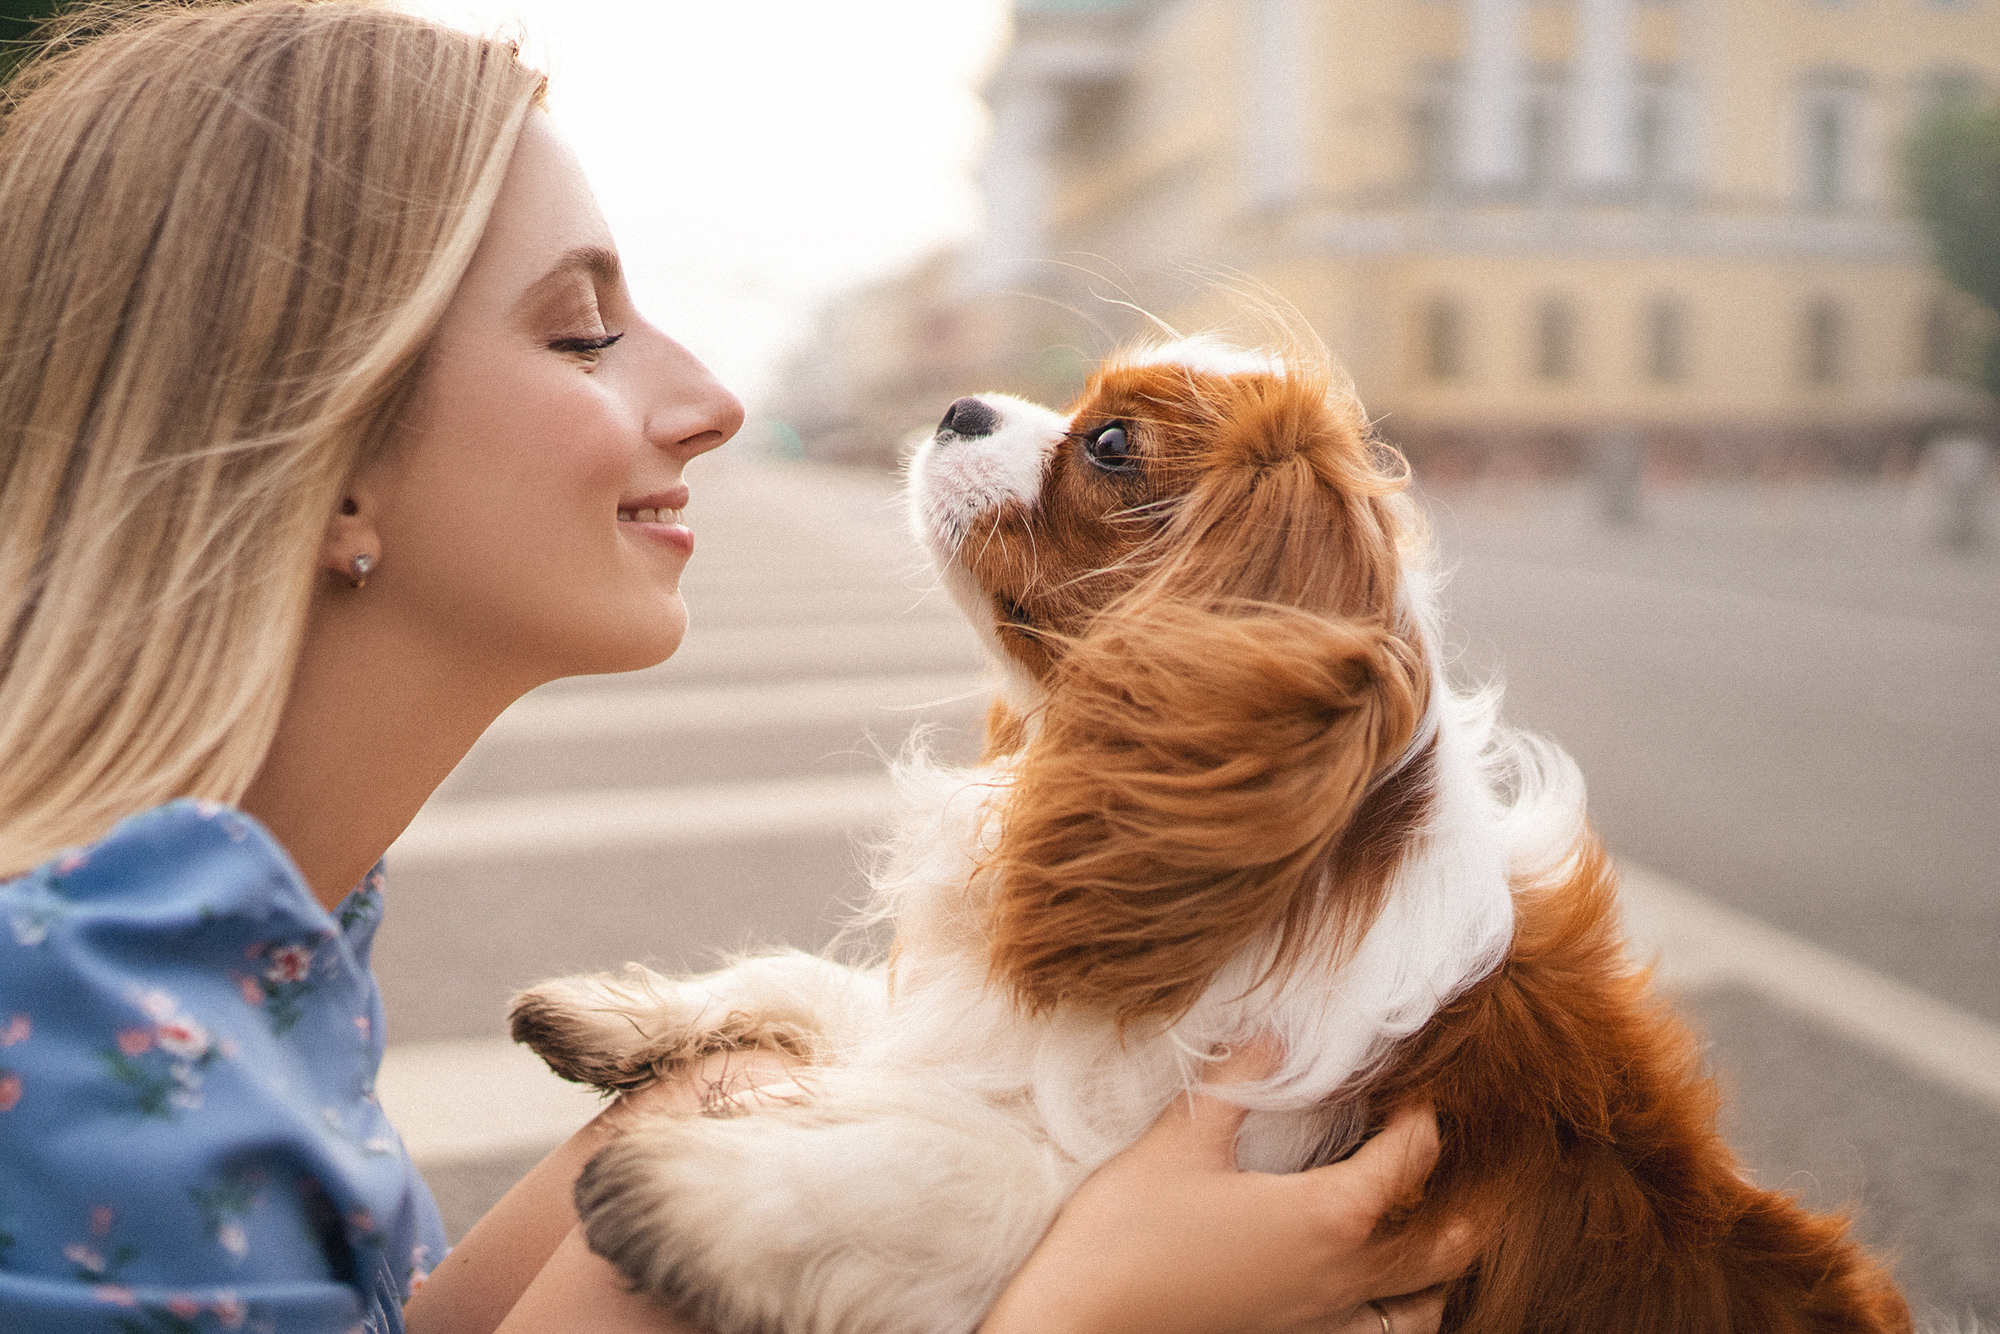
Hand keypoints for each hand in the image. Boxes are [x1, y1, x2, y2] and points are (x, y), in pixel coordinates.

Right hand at [981, 1046, 1475, 1333]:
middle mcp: (1342, 1279)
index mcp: (1329, 1217)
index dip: (1426, 1118)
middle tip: (1461, 1162)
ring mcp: (1322, 1326)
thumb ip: (1236, 1083)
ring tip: (1423, 1234)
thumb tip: (1275, 1036)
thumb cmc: (1126, 1233)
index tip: (1415, 1089)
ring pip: (1423, 1314)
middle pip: (1446, 1247)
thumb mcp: (1179, 1139)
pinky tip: (1367, 1294)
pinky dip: (1394, 1318)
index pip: (1414, 1160)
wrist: (1077, 1324)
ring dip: (1437, 1273)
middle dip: (1468, 1200)